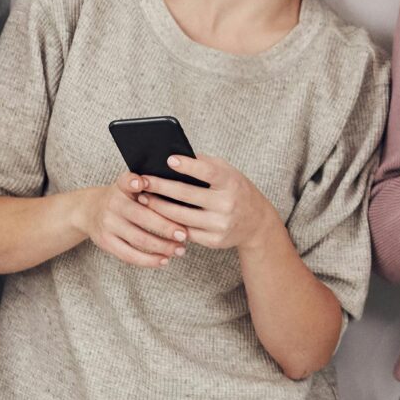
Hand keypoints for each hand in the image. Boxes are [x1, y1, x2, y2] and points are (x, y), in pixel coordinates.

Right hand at [70, 177, 190, 268]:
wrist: (89, 210)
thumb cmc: (123, 198)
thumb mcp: (129, 186)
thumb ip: (149, 185)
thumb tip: (178, 188)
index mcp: (121, 187)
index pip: (125, 182)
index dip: (132, 182)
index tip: (141, 183)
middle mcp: (112, 204)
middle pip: (141, 216)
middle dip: (165, 227)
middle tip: (184, 235)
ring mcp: (108, 224)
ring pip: (138, 239)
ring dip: (162, 247)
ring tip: (180, 250)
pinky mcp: (106, 242)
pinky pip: (129, 255)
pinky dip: (148, 260)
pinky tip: (164, 260)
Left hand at [142, 152, 282, 252]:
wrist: (257, 222)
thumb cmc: (235, 190)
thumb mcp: (228, 172)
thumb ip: (204, 164)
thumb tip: (171, 158)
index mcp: (231, 182)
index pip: (208, 172)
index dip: (188, 166)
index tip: (168, 159)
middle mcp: (227, 204)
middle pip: (186, 195)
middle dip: (160, 187)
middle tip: (142, 181)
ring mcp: (221, 224)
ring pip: (180, 216)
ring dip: (158, 207)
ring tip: (143, 198)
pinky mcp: (214, 241)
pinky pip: (185, 232)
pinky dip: (168, 223)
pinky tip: (156, 216)